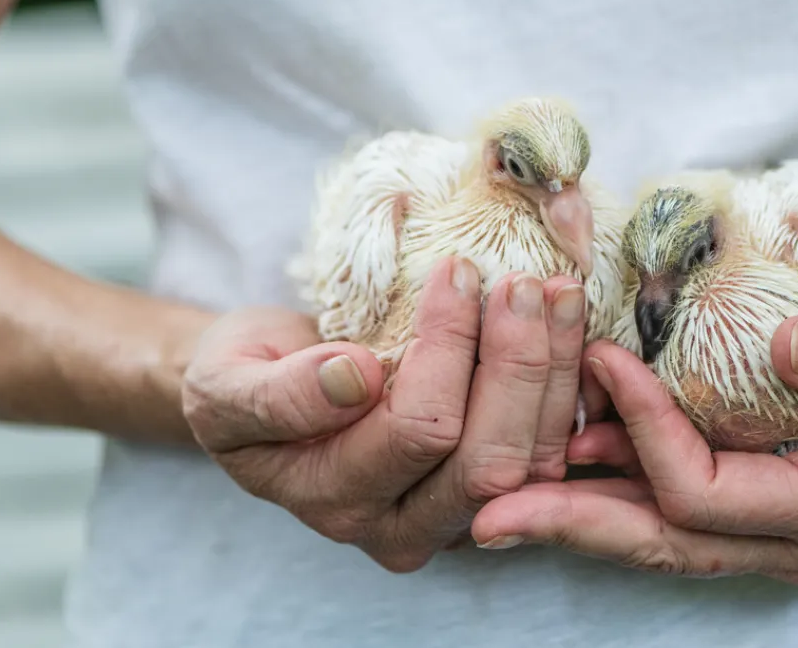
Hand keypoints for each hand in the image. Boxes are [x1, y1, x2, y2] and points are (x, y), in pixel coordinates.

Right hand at [181, 257, 587, 571]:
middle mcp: (403, 528)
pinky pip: (549, 451)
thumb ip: (276, 395)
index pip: (416, 431)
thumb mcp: (225, 383)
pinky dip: (568, 388)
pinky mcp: (495, 491)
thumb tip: (352, 377)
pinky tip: (571, 326)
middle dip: (518, 365)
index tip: (455, 270)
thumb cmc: (245, 380)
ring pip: (532, 461)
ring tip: (560, 294)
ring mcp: (456, 515)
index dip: (446, 348)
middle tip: (524, 283)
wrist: (268, 391)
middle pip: (487, 462)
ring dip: (556, 372)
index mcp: (337, 502)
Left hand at [471, 315, 797, 583]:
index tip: (604, 358)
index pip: (706, 492)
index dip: (645, 430)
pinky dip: (624, 491)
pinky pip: (682, 512)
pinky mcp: (772, 507)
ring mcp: (782, 532)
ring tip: (500, 494)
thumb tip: (783, 344)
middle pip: (664, 541)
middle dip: (572, 523)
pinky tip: (576, 462)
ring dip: (584, 513)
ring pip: (664, 537)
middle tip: (485, 510)